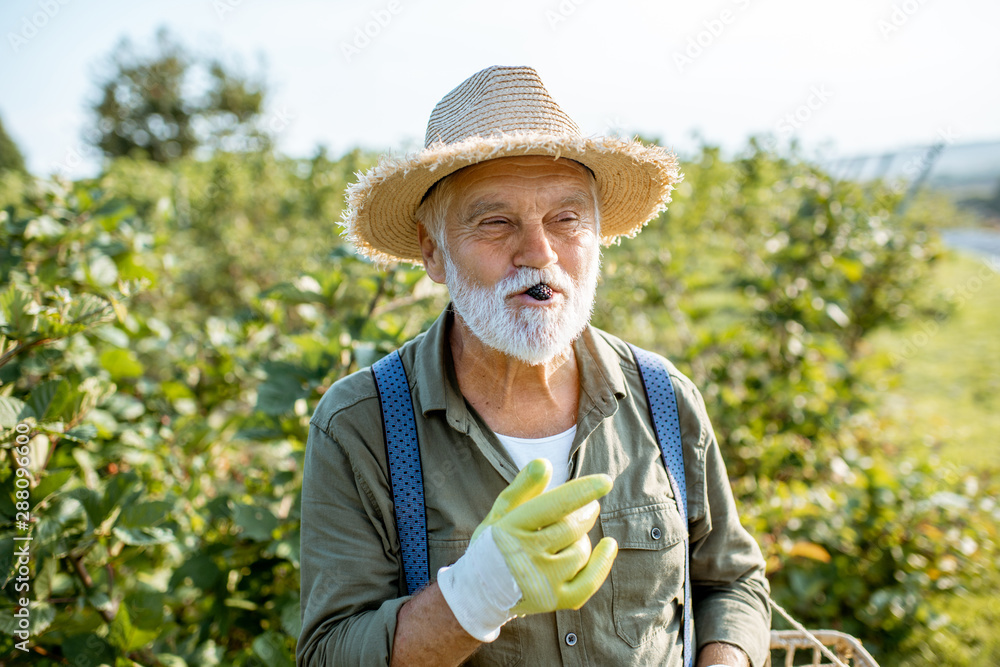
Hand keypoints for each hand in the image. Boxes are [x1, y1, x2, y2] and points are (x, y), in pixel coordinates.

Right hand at [480, 459, 618, 614]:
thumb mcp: (502, 512)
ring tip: (570, 535)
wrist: (480, 592)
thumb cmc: (495, 543)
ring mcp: (541, 583)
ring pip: (581, 550)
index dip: (581, 492)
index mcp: (511, 529)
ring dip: (582, 537)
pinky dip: (603, 563)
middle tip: (588, 506)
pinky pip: (589, 581)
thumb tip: (544, 463)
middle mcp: (525, 558)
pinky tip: (609, 545)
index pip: (553, 506)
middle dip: (585, 512)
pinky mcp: (553, 602)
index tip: (606, 481)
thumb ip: (524, 486)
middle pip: (572, 527)